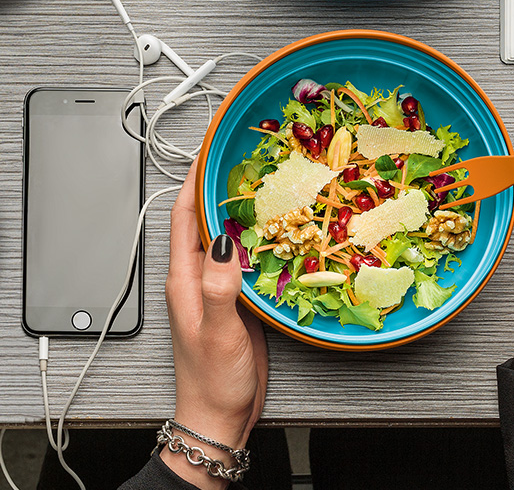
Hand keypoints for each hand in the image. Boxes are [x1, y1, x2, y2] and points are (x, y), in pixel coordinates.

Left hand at [162, 161, 267, 487]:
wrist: (220, 416)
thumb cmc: (211, 380)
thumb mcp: (215, 331)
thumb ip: (219, 287)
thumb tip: (224, 241)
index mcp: (184, 279)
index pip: (185, 217)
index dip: (194, 180)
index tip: (209, 150)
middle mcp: (198, 277)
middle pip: (205, 219)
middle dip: (219, 186)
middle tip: (244, 159)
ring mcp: (218, 286)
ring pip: (227, 236)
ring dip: (241, 209)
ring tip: (264, 183)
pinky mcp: (237, 298)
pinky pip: (246, 257)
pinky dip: (259, 237)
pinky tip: (278, 230)